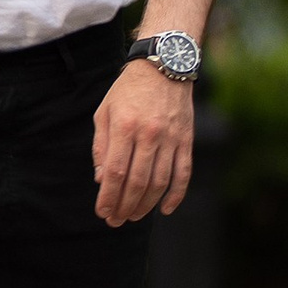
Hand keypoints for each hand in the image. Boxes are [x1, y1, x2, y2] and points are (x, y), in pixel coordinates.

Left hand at [92, 62, 194, 224]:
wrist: (164, 66)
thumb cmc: (128, 91)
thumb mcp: (104, 113)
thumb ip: (101, 147)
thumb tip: (102, 180)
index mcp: (125, 127)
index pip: (116, 173)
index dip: (109, 197)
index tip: (102, 212)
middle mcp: (149, 134)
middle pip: (138, 182)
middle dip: (125, 206)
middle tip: (115, 221)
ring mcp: (171, 138)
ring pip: (160, 182)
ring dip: (146, 204)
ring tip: (133, 216)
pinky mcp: (186, 139)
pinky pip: (184, 173)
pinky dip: (176, 194)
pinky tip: (165, 209)